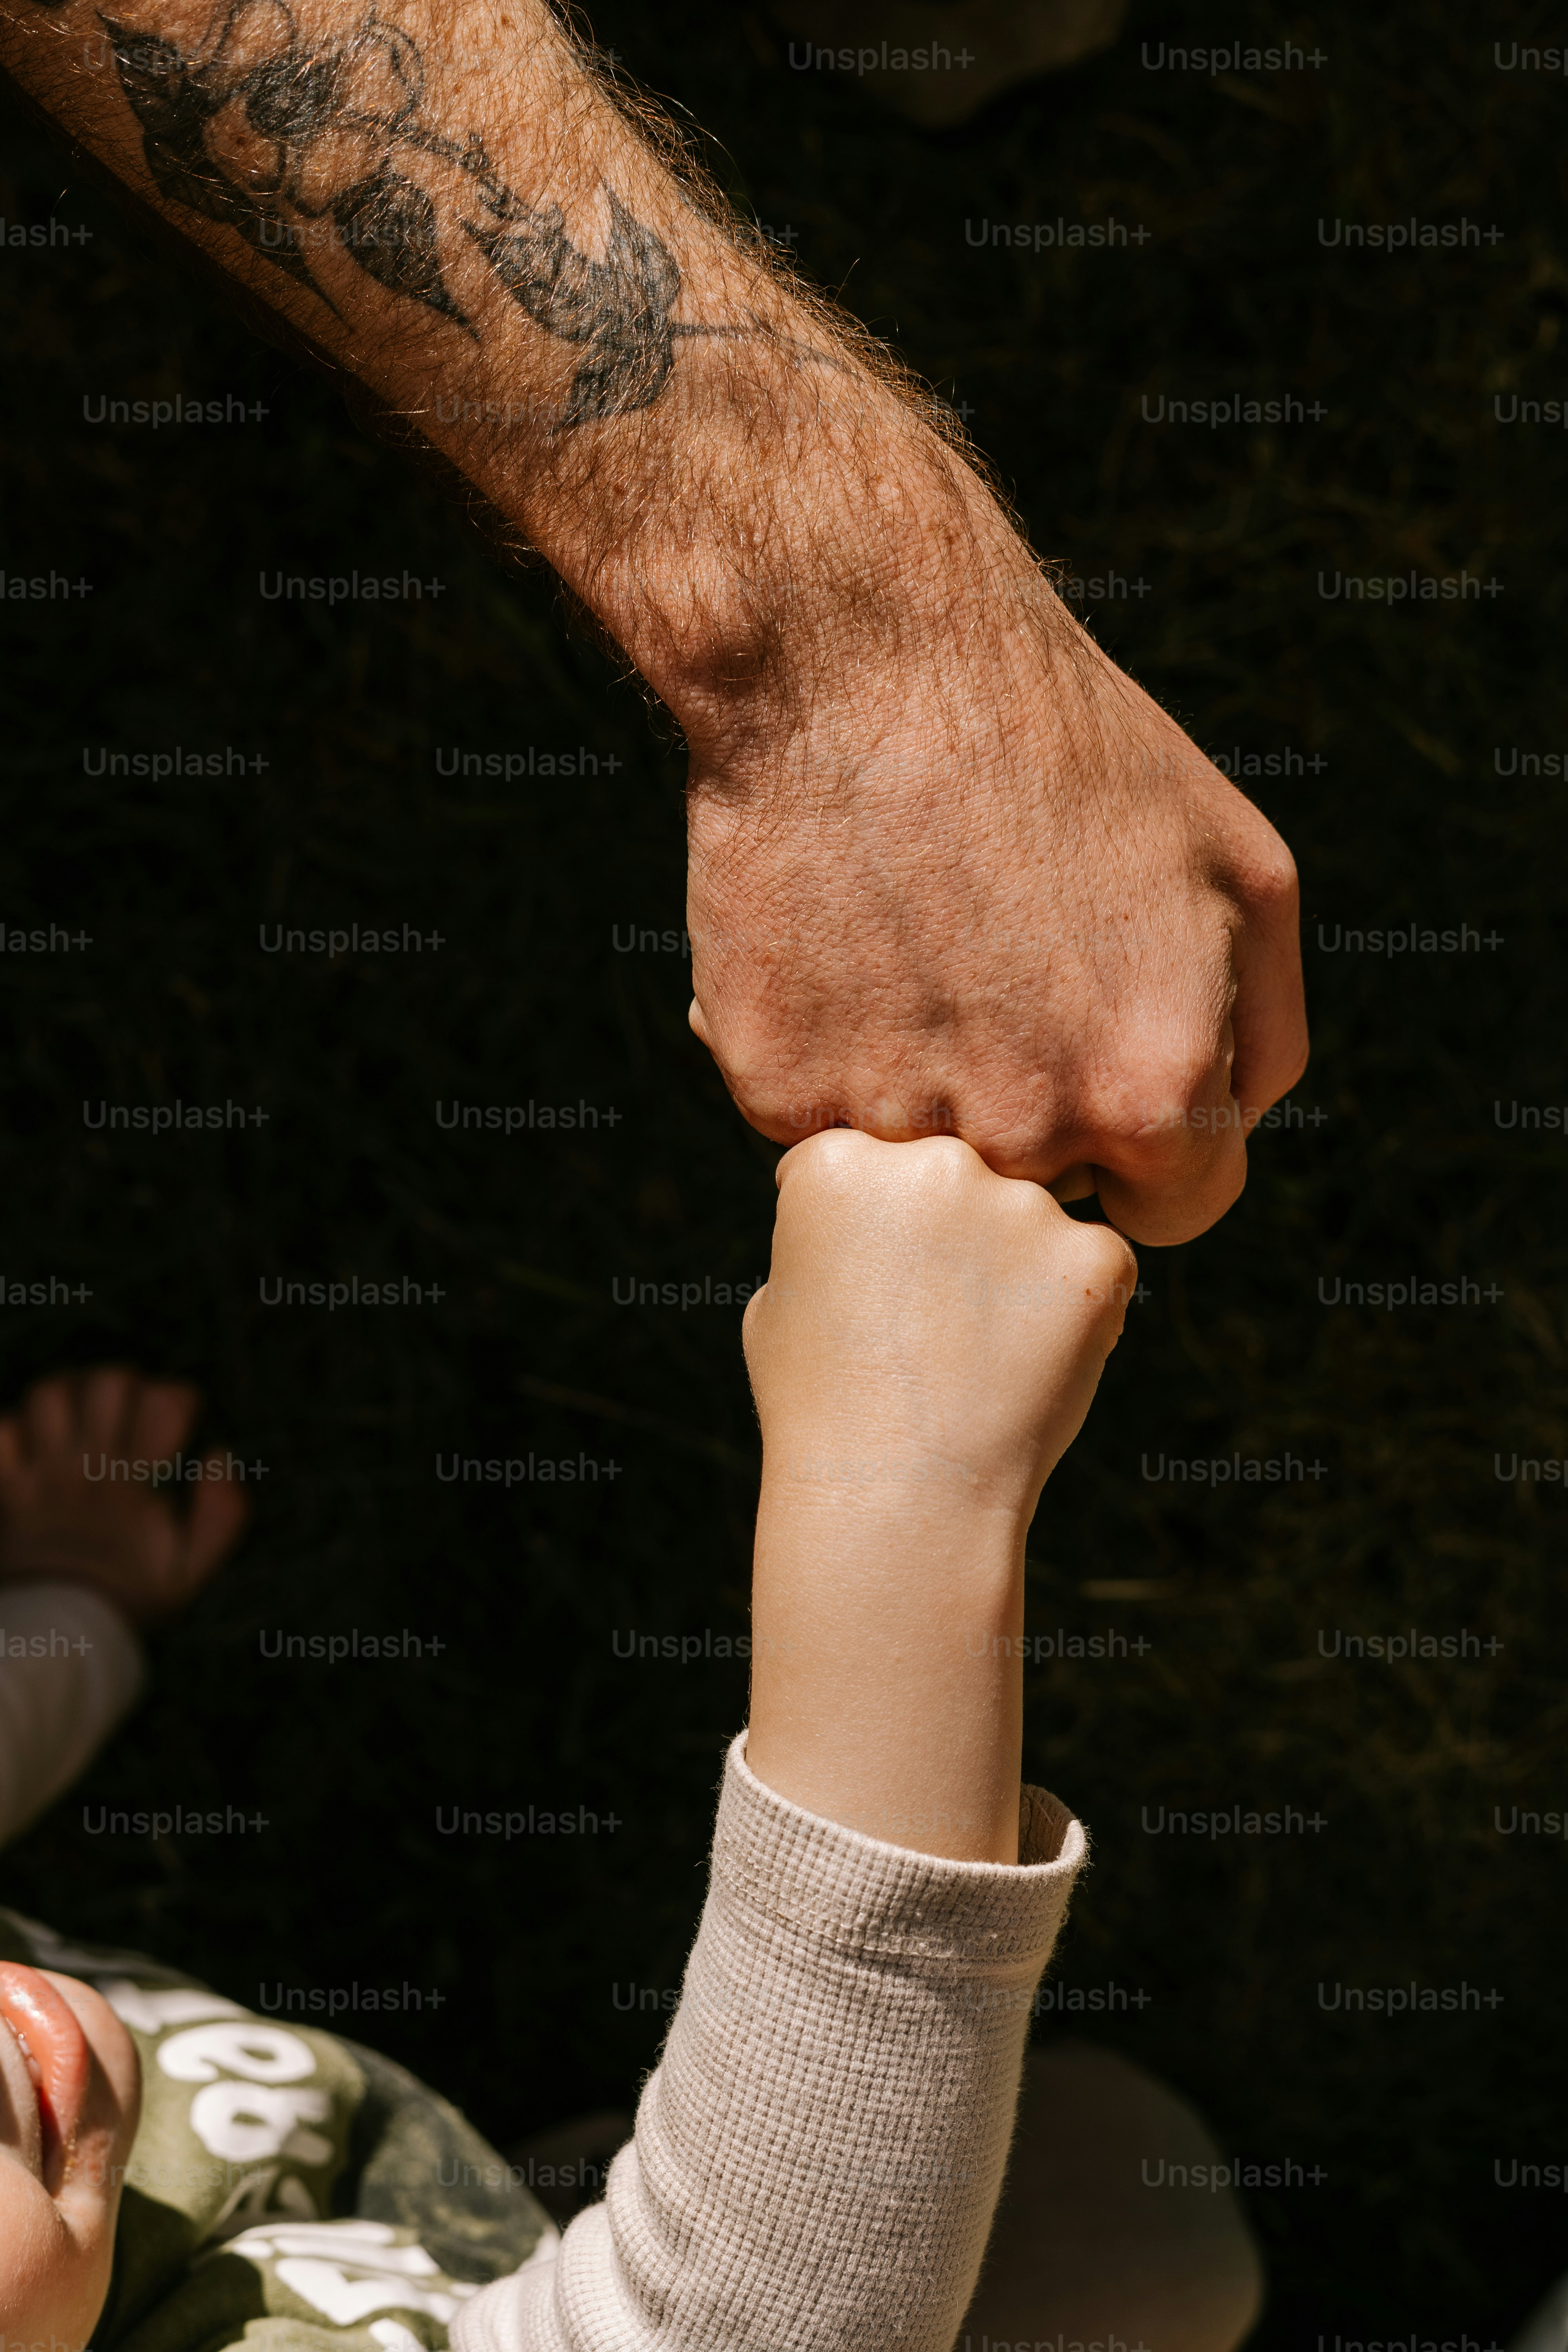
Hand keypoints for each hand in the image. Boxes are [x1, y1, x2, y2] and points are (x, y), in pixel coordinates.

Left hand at [0, 1368, 247, 1625]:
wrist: (59, 1635)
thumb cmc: (130, 1597)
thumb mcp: (192, 1570)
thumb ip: (221, 1517)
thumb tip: (218, 1455)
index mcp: (133, 1481)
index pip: (163, 1401)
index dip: (177, 1403)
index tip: (176, 1433)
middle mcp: (86, 1466)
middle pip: (107, 1381)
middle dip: (127, 1389)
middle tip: (130, 1420)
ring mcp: (42, 1474)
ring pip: (50, 1394)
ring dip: (71, 1398)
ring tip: (84, 1422)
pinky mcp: (8, 1487)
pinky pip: (1, 1432)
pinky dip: (16, 1429)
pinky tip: (37, 1445)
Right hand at [685, 529, 1305, 1248]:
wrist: (862, 660)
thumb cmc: (1070, 749)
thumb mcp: (1244, 875)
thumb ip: (1259, 1040)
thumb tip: (1220, 1136)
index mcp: (1152, 1094)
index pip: (1172, 1213)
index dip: (1147, 1145)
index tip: (1104, 1067)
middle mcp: (1022, 1130)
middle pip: (1043, 1194)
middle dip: (1033, 1111)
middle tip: (999, 980)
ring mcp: (889, 1117)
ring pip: (920, 1162)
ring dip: (922, 1083)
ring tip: (914, 945)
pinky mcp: (775, 1085)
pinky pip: (815, 1113)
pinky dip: (825, 1049)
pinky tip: (838, 941)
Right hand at [742, 1132, 1132, 1859]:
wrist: (899, 1502)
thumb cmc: (822, 1411)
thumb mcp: (777, 1300)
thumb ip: (821, 1231)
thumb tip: (854, 1207)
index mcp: (838, 1160)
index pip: (874, 1157)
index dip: (879, 1225)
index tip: (879, 1286)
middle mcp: (932, 1160)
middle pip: (959, 1172)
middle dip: (956, 1231)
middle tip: (941, 1322)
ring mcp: (1021, 1204)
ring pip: (1030, 1217)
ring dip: (1017, 1269)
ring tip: (982, 1357)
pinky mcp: (1095, 1255)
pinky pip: (1091, 1264)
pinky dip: (1075, 1309)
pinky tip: (1030, 1365)